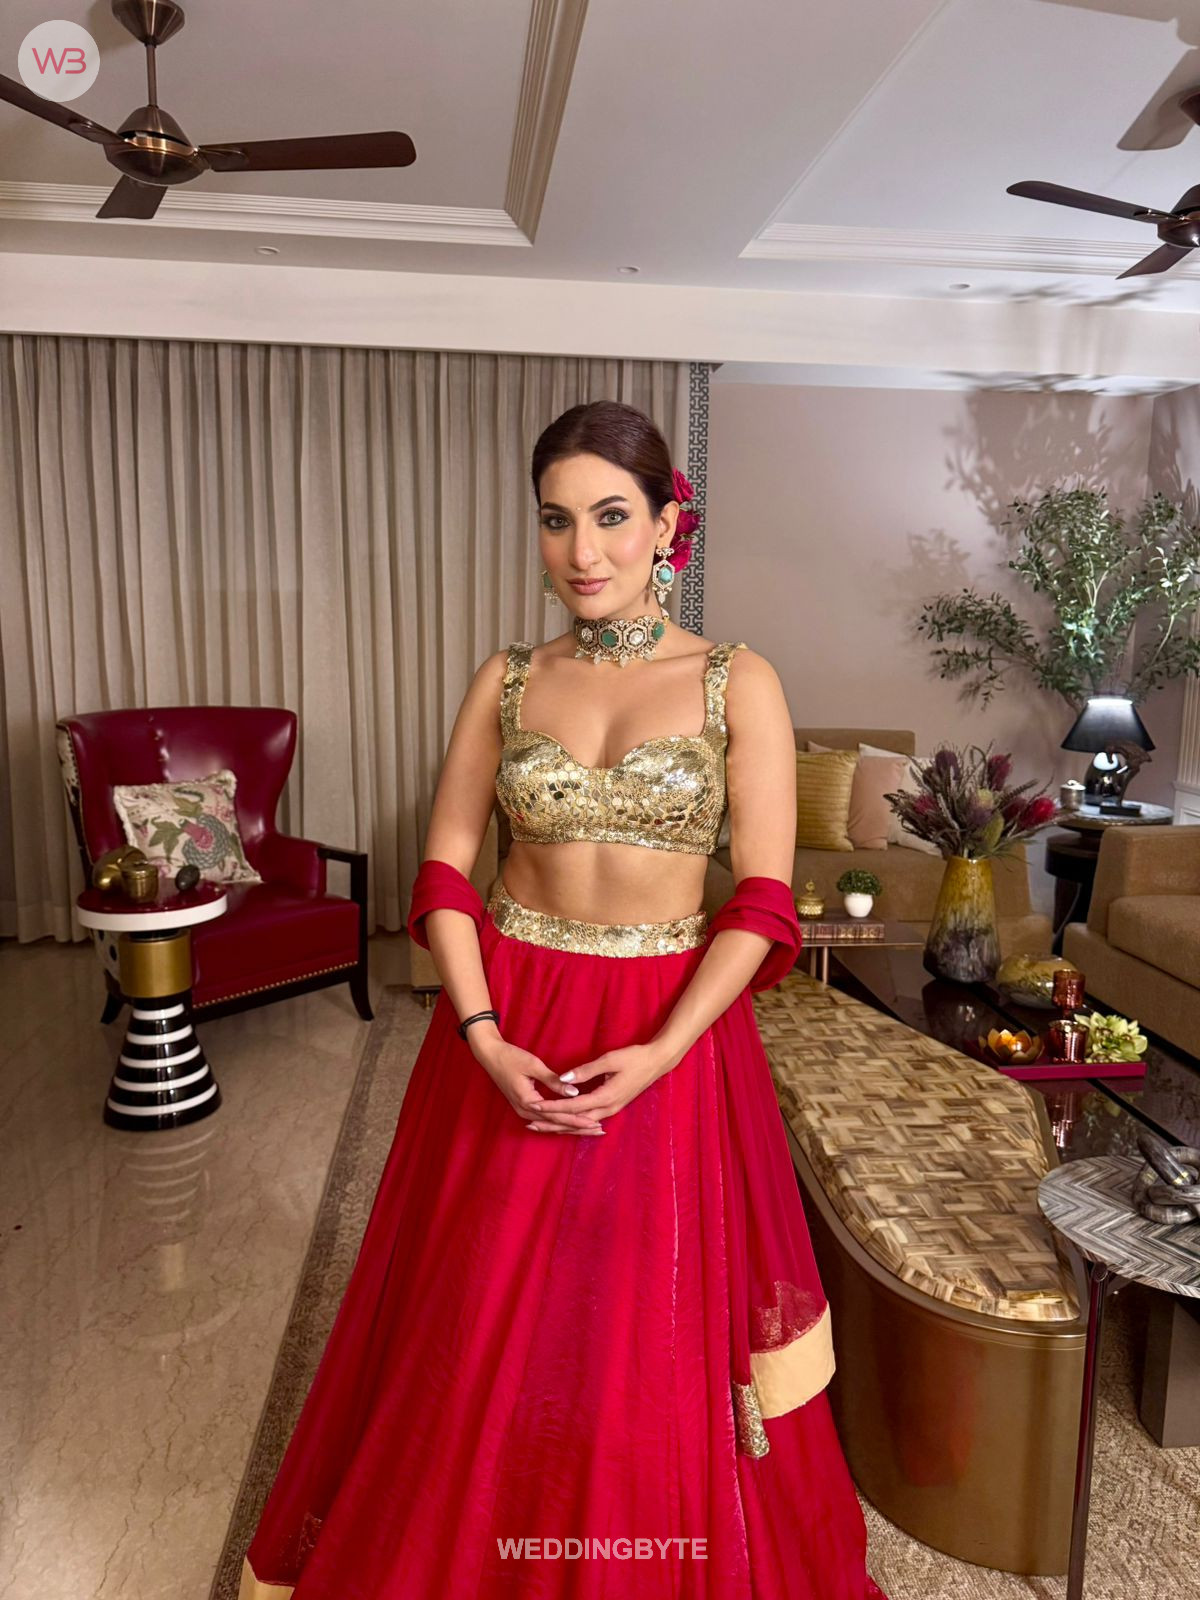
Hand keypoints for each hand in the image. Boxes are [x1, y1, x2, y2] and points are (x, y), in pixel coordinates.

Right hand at [469, 1031, 604, 1134]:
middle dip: (578, 1128)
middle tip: (600, 1130)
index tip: (596, 1122)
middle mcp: (525, 1111)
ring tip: (591, 1129)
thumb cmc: (510, 1057)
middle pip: (556, 1125)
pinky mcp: (525, 1106)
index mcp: (528, 1102)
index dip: (578, 1120)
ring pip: (552, 1124)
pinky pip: (546, 1119)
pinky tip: (572, 1124)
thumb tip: (574, 1092)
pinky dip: (561, 1122)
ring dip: (571, 1127)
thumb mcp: (534, 1066)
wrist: (489, 1055)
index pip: (558, 1116)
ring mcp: (523, 1110)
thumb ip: (553, 1081)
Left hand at [528, 1041, 678, 1128]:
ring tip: (541, 1125)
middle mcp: (607, 1109)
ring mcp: (611, 1110)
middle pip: (574, 1121)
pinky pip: (588, 1120)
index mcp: (605, 1097)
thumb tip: (564, 1078)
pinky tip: (563, 1123)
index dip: (552, 1107)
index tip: (535, 1107)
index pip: (572, 1107)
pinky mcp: (612, 1107)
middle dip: (552, 1123)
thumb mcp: (610, 1060)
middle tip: (530, 1123)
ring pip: (581, 1124)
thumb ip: (586, 1070)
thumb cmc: (634, 1058)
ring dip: (561, 1125)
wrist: (657, 1063)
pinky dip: (573, 1123)